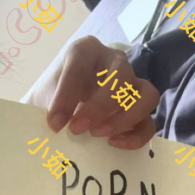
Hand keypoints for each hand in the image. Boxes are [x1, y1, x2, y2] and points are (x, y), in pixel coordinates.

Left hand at [32, 35, 158, 149]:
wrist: (62, 107)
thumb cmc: (54, 96)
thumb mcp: (44, 97)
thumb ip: (50, 106)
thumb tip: (58, 124)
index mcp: (86, 51)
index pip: (82, 62)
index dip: (68, 94)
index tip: (55, 124)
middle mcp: (114, 62)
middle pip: (122, 77)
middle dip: (101, 106)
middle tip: (78, 129)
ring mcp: (133, 85)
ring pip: (147, 95)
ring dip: (125, 118)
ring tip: (99, 135)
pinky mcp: (140, 111)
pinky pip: (149, 123)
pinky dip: (135, 136)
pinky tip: (113, 144)